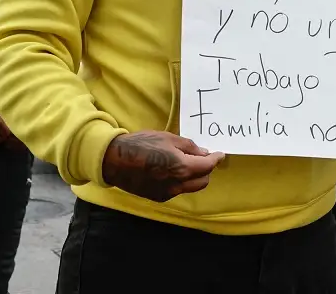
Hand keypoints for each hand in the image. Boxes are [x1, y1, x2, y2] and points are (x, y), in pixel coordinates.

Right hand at [102, 131, 225, 202]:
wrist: (115, 160)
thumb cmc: (142, 144)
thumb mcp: (168, 138)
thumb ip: (189, 147)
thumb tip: (204, 153)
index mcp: (182, 168)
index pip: (207, 166)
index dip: (216, 159)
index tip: (220, 154)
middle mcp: (177, 185)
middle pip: (203, 181)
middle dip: (206, 170)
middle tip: (203, 158)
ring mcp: (167, 193)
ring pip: (190, 188)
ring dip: (194, 177)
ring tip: (188, 164)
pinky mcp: (157, 197)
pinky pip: (177, 190)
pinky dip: (181, 182)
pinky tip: (173, 171)